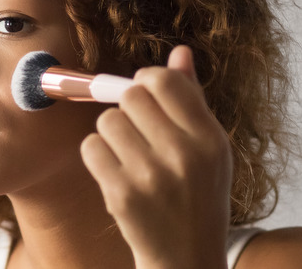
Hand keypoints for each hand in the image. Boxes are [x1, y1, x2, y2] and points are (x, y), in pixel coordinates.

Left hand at [80, 46, 231, 268]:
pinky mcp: (121, 194)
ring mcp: (150, 176)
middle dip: (128, 106)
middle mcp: (183, 155)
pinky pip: (91, 147)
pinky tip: (116, 171)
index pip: (164, 80)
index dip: (147, 80)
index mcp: (209, 138)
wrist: (186, 256)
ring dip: (112, 133)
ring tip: (130, 154)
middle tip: (138, 129)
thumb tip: (180, 51)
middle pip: (131, 95)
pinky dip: (98, 155)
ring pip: (108, 120)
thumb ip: (192, 99)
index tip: (146, 94)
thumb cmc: (197, 194)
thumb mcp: (210, 147)